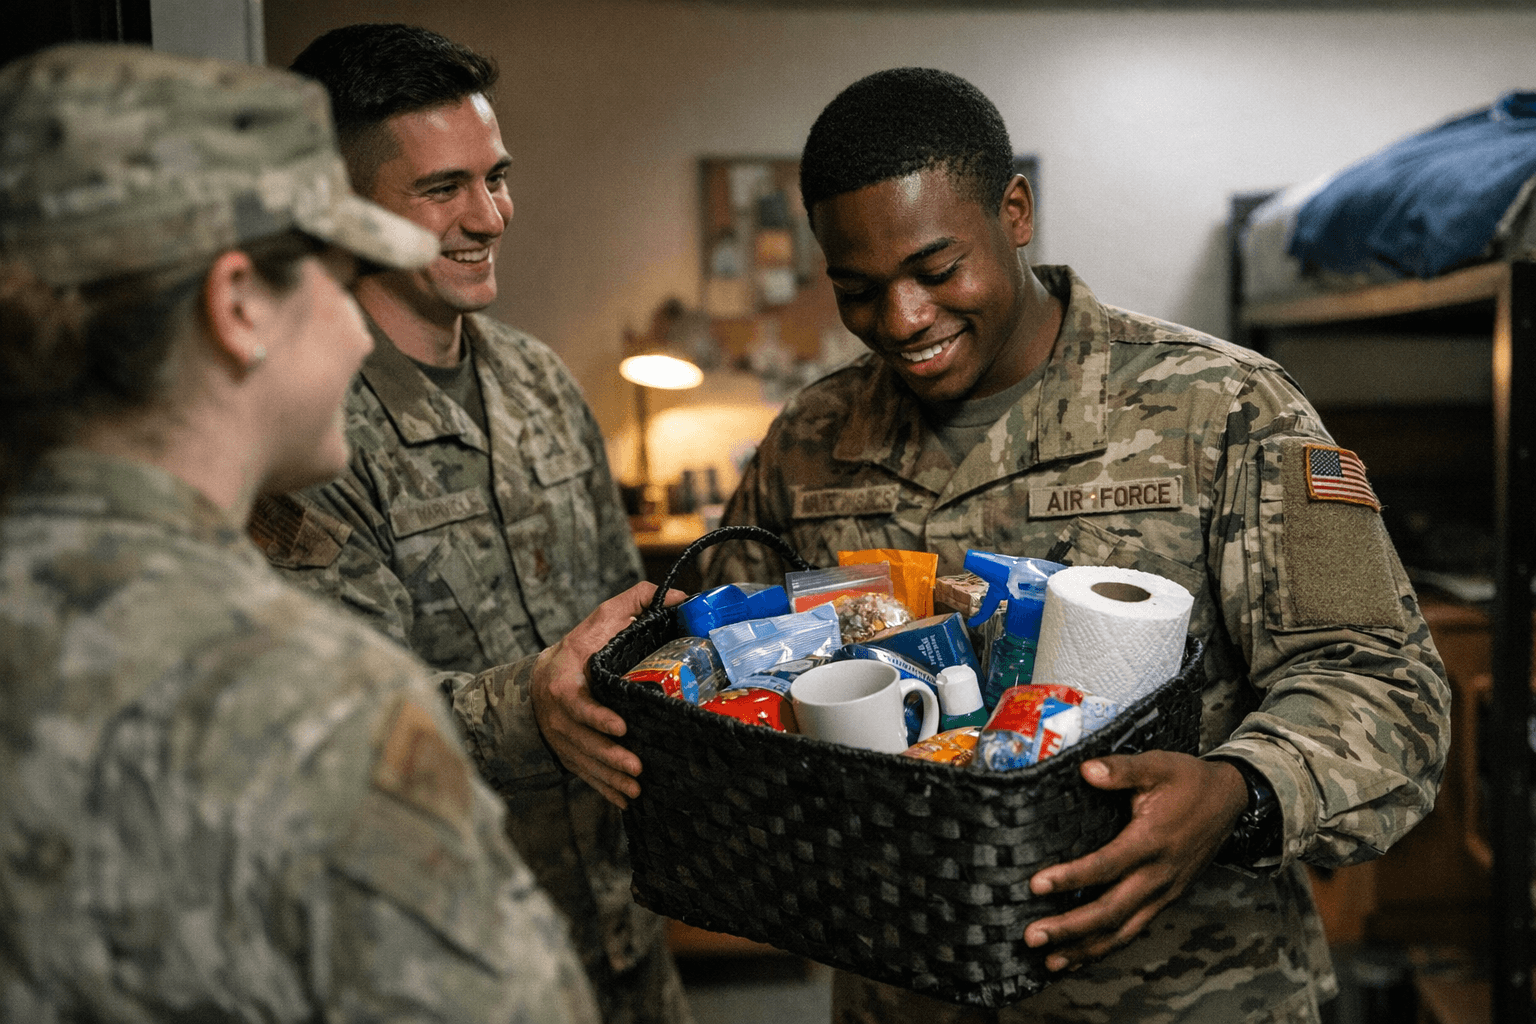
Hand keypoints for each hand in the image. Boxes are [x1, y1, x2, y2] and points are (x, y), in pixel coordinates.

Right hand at [530, 581, 685, 808]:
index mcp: (565, 682)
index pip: (577, 705)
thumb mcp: (602, 618)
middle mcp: (560, 714)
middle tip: (637, 766)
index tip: (622, 727)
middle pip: (583, 741)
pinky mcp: (569, 753)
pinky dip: (604, 790)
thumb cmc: (580, 647)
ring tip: (635, 788)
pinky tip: (626, 801)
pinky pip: (585, 775)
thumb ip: (636, 602)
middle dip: (609, 757)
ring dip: (609, 778)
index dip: (597, 718)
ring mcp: (563, 737)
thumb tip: (681, 598)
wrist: (541, 678)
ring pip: (585, 763)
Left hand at [1023, 752, 1248, 971]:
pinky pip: (1134, 930)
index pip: (1107, 866)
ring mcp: (1164, 892)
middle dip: (1071, 927)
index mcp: (1152, 841)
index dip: (1072, 878)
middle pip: (1112, 911)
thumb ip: (1122, 769)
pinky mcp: (1165, 899)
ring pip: (1123, 931)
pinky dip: (1106, 948)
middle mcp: (1159, 875)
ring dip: (1086, 948)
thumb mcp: (1158, 765)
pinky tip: (1080, 956)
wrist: (1230, 802)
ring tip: (1051, 960)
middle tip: (1033, 936)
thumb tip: (1086, 769)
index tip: (1037, 885)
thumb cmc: (1189, 782)